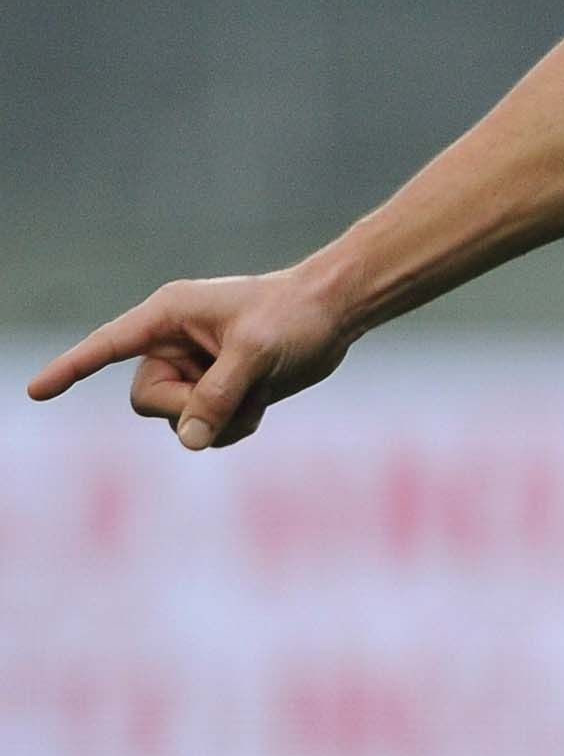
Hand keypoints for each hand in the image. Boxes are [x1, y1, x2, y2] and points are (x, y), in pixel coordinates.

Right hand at [24, 270, 353, 448]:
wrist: (336, 313)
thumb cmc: (296, 314)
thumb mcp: (257, 352)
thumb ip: (219, 395)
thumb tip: (191, 442)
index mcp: (168, 315)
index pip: (106, 346)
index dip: (70, 368)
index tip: (35, 391)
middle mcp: (172, 345)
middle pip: (147, 401)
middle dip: (189, 408)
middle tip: (234, 390)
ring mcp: (193, 371)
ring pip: (178, 422)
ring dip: (219, 421)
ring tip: (257, 391)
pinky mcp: (216, 392)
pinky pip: (205, 430)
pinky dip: (232, 426)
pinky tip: (261, 402)